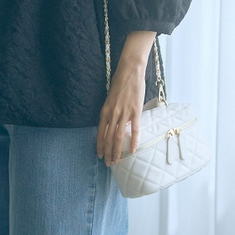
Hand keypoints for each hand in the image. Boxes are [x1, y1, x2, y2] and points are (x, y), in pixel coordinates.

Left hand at [97, 31, 155, 165]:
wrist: (130, 70)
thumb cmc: (120, 83)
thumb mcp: (110, 98)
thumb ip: (110, 111)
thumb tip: (111, 123)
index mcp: (105, 111)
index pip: (100, 133)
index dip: (100, 145)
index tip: (100, 155)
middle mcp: (112, 114)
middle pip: (108, 138)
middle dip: (107, 152)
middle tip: (108, 163)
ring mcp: (124, 113)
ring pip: (118, 137)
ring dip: (117, 151)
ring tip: (117, 161)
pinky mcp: (135, 111)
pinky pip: (134, 129)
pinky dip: (132, 141)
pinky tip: (131, 151)